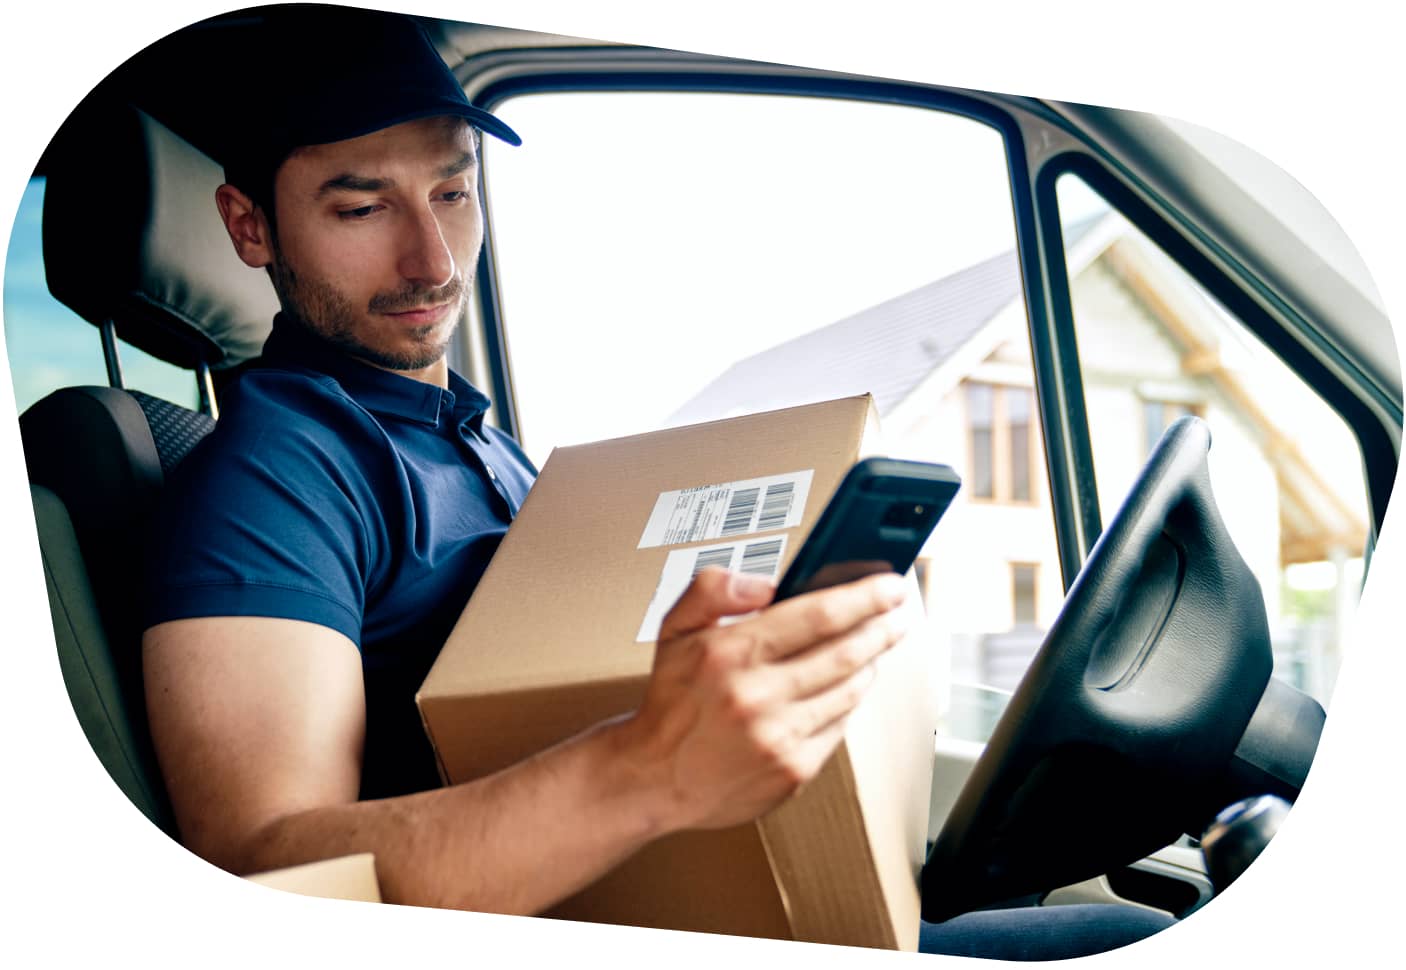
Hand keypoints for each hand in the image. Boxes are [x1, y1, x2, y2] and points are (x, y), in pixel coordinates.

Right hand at [615, 567, 910, 832]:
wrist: (654, 778)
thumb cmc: (671, 701)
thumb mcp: (674, 628)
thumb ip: (713, 589)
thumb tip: (766, 584)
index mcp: (729, 653)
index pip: (817, 615)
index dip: (864, 596)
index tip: (888, 585)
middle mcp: (757, 696)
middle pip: (845, 652)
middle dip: (881, 627)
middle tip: (899, 612)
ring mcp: (779, 737)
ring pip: (850, 690)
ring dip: (870, 663)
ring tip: (875, 645)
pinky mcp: (793, 771)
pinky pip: (840, 726)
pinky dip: (849, 702)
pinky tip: (846, 687)